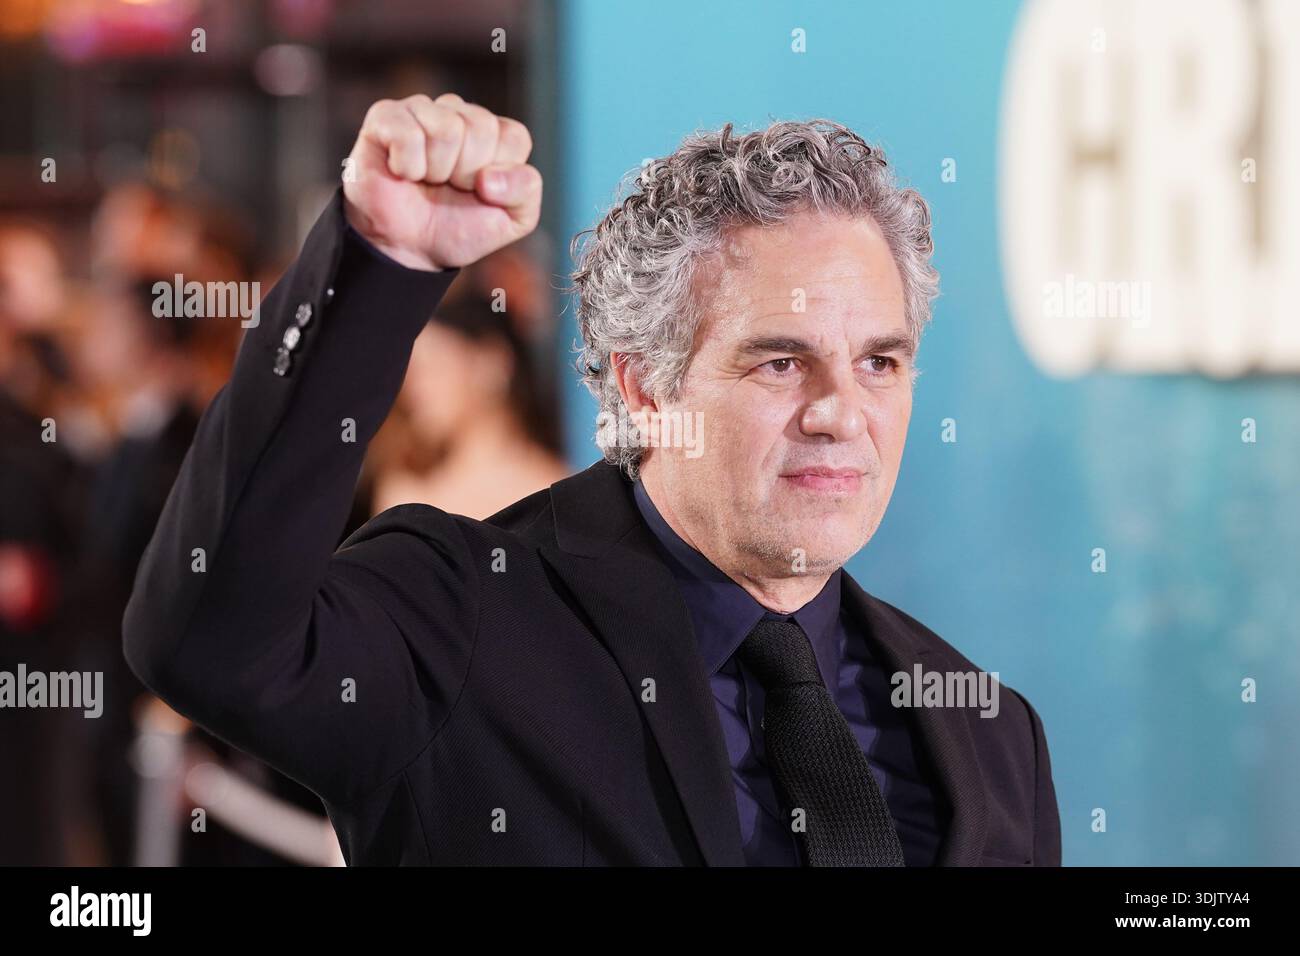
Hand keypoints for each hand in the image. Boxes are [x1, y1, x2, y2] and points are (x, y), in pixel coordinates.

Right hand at [342, 92, 541, 270]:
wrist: (409, 249)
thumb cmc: (458, 227)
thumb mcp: (512, 219)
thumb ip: (526, 191)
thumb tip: (490, 176)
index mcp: (494, 132)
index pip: (514, 137)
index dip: (498, 174)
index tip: (481, 191)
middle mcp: (459, 113)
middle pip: (481, 128)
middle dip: (466, 173)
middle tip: (448, 187)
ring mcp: (422, 110)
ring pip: (446, 130)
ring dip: (436, 171)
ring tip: (425, 180)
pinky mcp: (386, 116)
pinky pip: (409, 134)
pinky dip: (407, 166)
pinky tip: (402, 172)